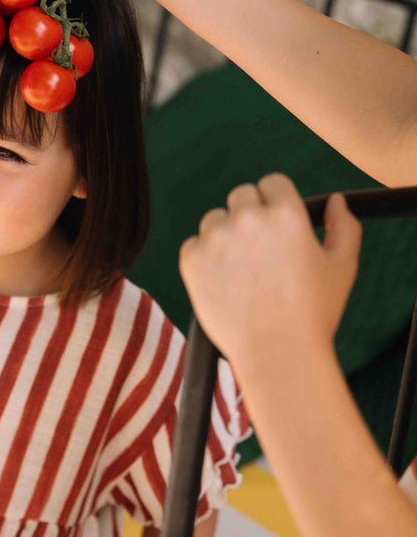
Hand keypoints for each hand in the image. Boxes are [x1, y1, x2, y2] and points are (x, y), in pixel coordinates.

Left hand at [178, 174, 361, 386]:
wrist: (277, 354)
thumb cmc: (314, 313)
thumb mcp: (342, 268)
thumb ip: (344, 227)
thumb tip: (335, 202)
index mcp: (286, 213)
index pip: (271, 182)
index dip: (275, 203)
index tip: (276, 228)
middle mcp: (248, 218)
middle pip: (240, 196)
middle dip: (249, 217)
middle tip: (260, 254)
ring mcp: (216, 238)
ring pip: (214, 220)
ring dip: (224, 237)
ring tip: (243, 274)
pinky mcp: (191, 259)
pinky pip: (193, 245)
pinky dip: (204, 260)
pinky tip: (224, 285)